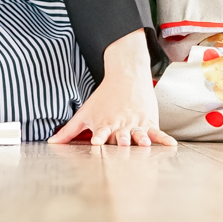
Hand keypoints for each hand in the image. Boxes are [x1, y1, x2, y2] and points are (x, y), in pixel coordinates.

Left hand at [51, 29, 175, 146]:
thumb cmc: (103, 98)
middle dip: (122, 141)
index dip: (99, 137)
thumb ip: (68, 131)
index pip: (101, 132)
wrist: (126, 76)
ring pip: (139, 133)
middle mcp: (121, 124)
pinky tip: (171, 145)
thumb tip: (51, 142)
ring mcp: (135, 122)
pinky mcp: (148, 121)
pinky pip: (157, 131)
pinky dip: (163, 138)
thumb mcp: (84, 113)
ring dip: (141, 138)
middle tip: (123, 145)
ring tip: (145, 143)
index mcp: (105, 123)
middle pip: (121, 135)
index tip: (96, 142)